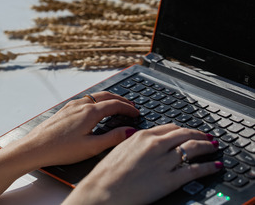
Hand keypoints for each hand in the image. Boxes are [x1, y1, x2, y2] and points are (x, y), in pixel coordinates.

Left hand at [14, 91, 139, 168]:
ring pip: (95, 97)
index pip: (115, 105)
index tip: (136, 113)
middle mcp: (80, 105)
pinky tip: (96, 110)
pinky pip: (85, 100)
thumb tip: (130, 131)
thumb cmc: (61, 149)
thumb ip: (113, 138)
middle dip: (121, 100)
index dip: (128, 108)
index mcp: (89, 112)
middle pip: (106, 96)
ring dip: (109, 99)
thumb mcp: (91, 147)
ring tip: (117, 106)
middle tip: (131, 106)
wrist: (35, 147)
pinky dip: (97, 102)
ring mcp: (71, 106)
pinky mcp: (64, 110)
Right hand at [65, 124, 220, 204]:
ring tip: (213, 148)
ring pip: (193, 149)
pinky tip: (214, 166)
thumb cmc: (107, 174)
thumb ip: (135, 142)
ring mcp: (164, 162)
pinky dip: (208, 167)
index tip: (188, 131)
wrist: (103, 191)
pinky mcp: (170, 179)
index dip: (183, 129)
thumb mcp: (120, 148)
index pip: (170, 128)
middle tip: (206, 137)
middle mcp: (155, 145)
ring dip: (207, 147)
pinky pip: (195, 170)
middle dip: (199, 135)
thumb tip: (143, 140)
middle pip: (185, 135)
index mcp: (142, 136)